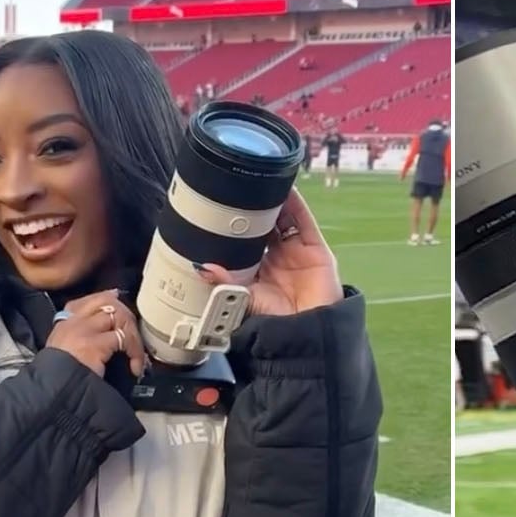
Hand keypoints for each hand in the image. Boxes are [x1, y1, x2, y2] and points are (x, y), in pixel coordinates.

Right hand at [45, 289, 145, 376]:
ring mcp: (85, 331)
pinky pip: (124, 338)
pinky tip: (135, 366)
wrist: (52, 390)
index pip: (93, 299)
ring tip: (136, 356)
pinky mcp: (96, 344)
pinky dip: (135, 352)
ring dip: (134, 337)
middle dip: (128, 318)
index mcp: (65, 321)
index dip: (112, 301)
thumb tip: (105, 326)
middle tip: (135, 338)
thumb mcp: (64, 348)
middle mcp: (75, 321)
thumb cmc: (60, 375)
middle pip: (110, 303)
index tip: (123, 309)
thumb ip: (81, 334)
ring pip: (120, 318)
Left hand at [199, 189, 342, 315]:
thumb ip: (224, 283)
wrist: (307, 334)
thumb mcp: (243, 301)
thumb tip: (201, 268)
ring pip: (283, 217)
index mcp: (256, 270)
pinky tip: (286, 189)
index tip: (221, 207)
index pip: (243, 240)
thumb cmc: (275, 324)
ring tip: (260, 182)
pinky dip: (295, 203)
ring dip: (273, 200)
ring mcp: (295, 251)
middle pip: (263, 224)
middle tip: (238, 189)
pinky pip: (303, 220)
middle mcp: (276, 258)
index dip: (235, 224)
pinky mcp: (314, 248)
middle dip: (252, 208)